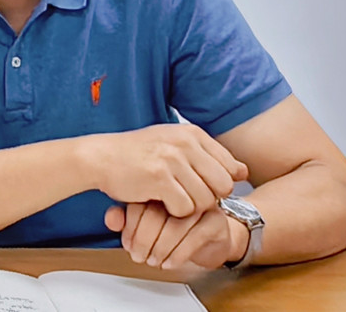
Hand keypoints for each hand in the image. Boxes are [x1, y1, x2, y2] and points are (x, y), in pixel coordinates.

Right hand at [90, 124, 247, 217]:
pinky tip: (159, 202)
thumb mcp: (176, 144)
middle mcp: (186, 143)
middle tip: (187, 197)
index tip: (199, 186)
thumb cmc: (138, 153)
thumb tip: (244, 171)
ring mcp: (172, 160)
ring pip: (205, 200)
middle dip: (209, 198)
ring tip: (171, 198)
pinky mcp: (159, 178)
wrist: (101, 156)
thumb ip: (210, 157)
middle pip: (223, 186)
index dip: (218, 184)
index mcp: (193, 134)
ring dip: (190, 207)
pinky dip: (174, 212)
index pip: (230, 168)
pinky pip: (184, 208)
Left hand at [105, 202, 237, 269]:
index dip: (130, 228)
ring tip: (153, 260)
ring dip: (160, 250)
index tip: (128, 245)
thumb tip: (111, 218)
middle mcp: (181, 190)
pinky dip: (177, 254)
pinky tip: (169, 262)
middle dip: (143, 242)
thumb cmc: (175, 227)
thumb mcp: (145, 223)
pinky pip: (194, 237)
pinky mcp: (216, 221)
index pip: (139, 203)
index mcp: (160, 183)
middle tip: (139, 256)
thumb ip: (125, 218)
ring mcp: (200, 204)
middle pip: (155, 214)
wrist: (211, 238)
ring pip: (174, 227)